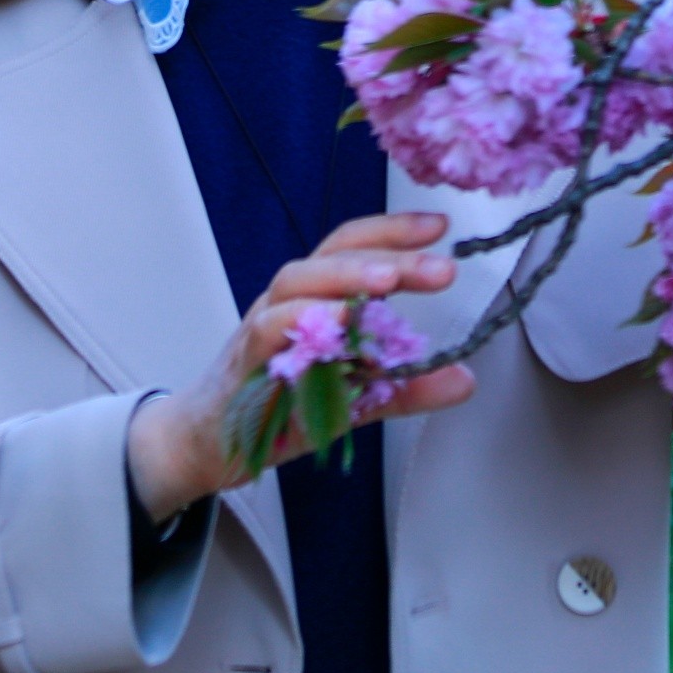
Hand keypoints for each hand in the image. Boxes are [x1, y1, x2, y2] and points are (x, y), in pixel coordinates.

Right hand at [123, 210, 477, 521]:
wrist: (208, 445)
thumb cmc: (278, 408)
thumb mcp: (355, 398)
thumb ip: (406, 387)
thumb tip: (465, 378)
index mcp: (314, 298)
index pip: (354, 248)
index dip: (395, 232)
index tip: (442, 227)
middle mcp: (286, 301)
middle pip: (333, 257)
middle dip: (389, 254)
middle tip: (441, 267)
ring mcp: (261, 326)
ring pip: (297, 282)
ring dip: (345, 277)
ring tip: (390, 282)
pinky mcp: (243, 361)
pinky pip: (268, 330)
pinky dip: (302, 321)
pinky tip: (338, 323)